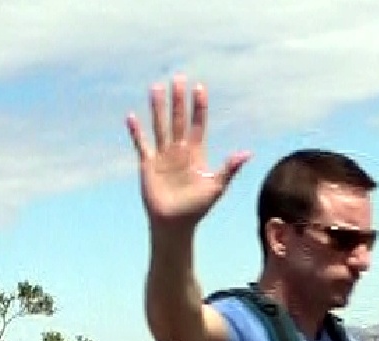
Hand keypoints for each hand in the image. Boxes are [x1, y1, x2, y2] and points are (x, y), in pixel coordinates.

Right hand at [126, 74, 249, 229]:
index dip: (199, 107)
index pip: (198, 125)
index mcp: (196, 154)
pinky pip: (142, 144)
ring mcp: (163, 156)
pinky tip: (132, 117)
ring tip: (156, 88)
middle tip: (178, 78)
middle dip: (179, 100)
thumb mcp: (216, 186)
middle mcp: (179, 151)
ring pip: (161, 126)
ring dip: (158, 108)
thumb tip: (247, 153)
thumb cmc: (197, 208)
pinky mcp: (148, 165)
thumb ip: (229, 168)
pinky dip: (136, 132)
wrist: (175, 224)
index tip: (200, 88)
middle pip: (179, 120)